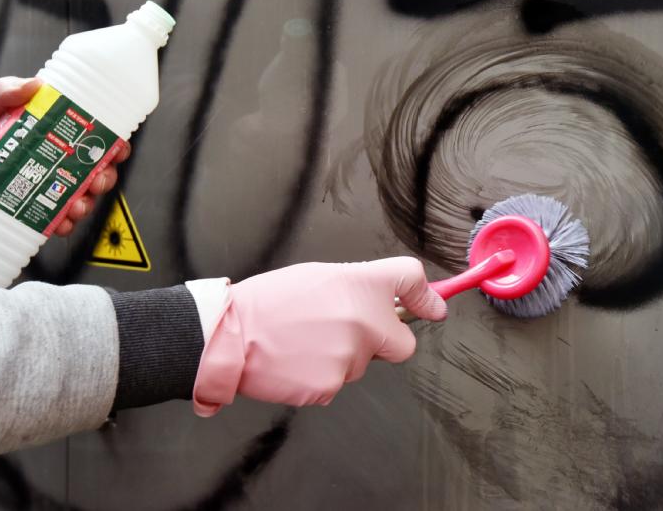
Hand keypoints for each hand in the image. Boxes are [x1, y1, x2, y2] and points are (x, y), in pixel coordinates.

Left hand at [0, 77, 129, 235]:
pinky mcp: (28, 206)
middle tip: (97, 180)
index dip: (114, 143)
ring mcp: (43, 183)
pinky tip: (62, 222)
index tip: (119, 147)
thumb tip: (33, 84)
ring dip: (87, 203)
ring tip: (77, 204)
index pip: (94, 136)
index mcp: (52, 130)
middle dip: (104, 177)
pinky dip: (65, 223)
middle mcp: (53, 158)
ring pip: (81, 196)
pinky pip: (56, 219)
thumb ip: (4, 91)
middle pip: (95, 169)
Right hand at [192, 257, 447, 413]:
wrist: (229, 334)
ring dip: (342, 358)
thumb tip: (387, 303)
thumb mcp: (319, 277)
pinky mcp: (331, 386)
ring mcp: (350, 356)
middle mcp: (364, 319)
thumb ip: (360, 289)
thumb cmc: (269, 302)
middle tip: (346, 333)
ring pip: (362, 365)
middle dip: (383, 343)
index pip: (410, 278)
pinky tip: (296, 361)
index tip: (433, 307)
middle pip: (402, 343)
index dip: (427, 296)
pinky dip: (320, 377)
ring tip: (305, 342)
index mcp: (360, 284)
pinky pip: (337, 384)